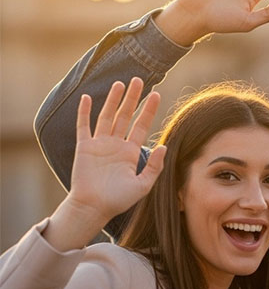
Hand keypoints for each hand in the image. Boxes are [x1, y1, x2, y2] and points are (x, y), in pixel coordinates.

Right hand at [47, 78, 164, 250]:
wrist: (94, 208)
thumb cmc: (119, 200)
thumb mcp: (143, 185)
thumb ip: (154, 166)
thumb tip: (164, 146)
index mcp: (130, 152)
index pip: (142, 125)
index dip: (148, 110)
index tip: (156, 93)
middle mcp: (116, 144)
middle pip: (125, 116)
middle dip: (132, 98)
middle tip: (139, 80)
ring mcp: (99, 144)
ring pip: (107, 116)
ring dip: (112, 100)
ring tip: (120, 84)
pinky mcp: (84, 147)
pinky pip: (84, 126)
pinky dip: (85, 112)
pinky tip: (88, 98)